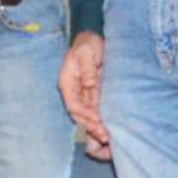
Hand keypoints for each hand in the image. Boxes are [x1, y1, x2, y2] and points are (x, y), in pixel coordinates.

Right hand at [58, 32, 109, 159]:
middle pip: (79, 114)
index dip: (84, 114)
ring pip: (87, 115)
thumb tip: (90, 85)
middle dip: (90, 126)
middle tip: (104, 136)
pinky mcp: (94, 95)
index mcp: (67, 82)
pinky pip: (96, 110)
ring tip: (107, 138)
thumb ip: (87, 69)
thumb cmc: (87, 44)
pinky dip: (102, 120)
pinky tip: (110, 128)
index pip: (73, 104)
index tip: (96, 120)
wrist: (92, 39)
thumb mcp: (86, 52)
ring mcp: (83, 94)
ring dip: (96, 126)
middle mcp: (73, 92)